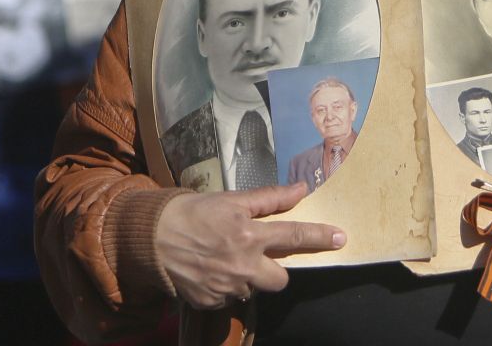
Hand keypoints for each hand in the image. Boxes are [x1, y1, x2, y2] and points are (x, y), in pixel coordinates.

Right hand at [153, 182, 344, 309]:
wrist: (151, 237)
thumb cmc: (193, 212)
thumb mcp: (231, 199)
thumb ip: (268, 198)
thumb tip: (300, 189)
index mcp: (248, 235)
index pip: (293, 236)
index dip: (319, 237)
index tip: (341, 238)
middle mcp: (242, 265)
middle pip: (280, 279)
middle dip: (275, 270)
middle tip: (257, 255)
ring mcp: (226, 287)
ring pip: (253, 288)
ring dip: (247, 277)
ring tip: (225, 259)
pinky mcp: (211, 302)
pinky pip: (231, 299)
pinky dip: (226, 287)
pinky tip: (212, 270)